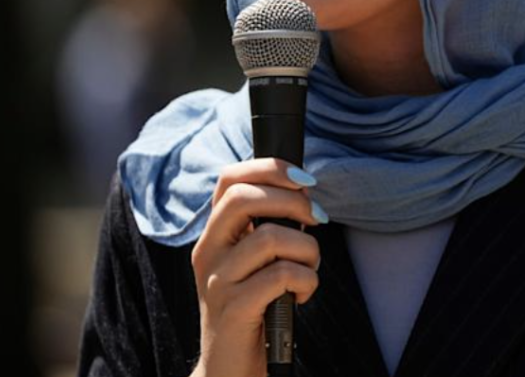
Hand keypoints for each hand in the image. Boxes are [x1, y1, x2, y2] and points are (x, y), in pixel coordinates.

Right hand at [189, 158, 323, 376]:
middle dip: (293, 202)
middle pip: (244, 197)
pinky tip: (303, 294)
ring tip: (310, 268)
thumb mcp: (253, 263)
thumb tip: (304, 192)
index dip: (270, 168)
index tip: (304, 180)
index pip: (229, 179)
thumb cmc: (254, 309)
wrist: (231, 369)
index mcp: (214, 235)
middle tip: (316, 220)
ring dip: (308, 249)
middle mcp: (208, 252)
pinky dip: (307, 280)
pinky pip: (283, 275)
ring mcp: (218, 280)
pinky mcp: (234, 308)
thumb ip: (267, 227)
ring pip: (272, 237)